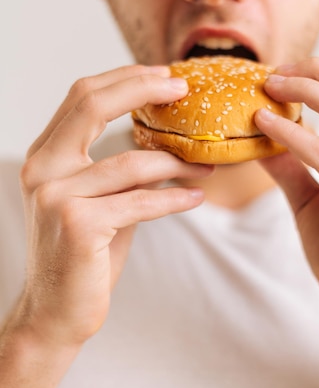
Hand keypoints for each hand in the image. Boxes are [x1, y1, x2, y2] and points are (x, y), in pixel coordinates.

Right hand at [19, 65, 211, 345]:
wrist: (56, 312)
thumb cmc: (83, 256)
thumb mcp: (98, 203)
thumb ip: (120, 171)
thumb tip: (167, 144)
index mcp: (45, 157)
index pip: (81, 97)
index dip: (124, 79)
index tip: (164, 75)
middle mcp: (42, 169)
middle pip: (92, 105)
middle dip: (143, 90)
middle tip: (185, 89)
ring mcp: (55, 196)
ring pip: (130, 162)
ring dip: (176, 162)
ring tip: (207, 164)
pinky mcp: (77, 225)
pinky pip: (140, 201)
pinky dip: (174, 198)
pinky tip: (196, 197)